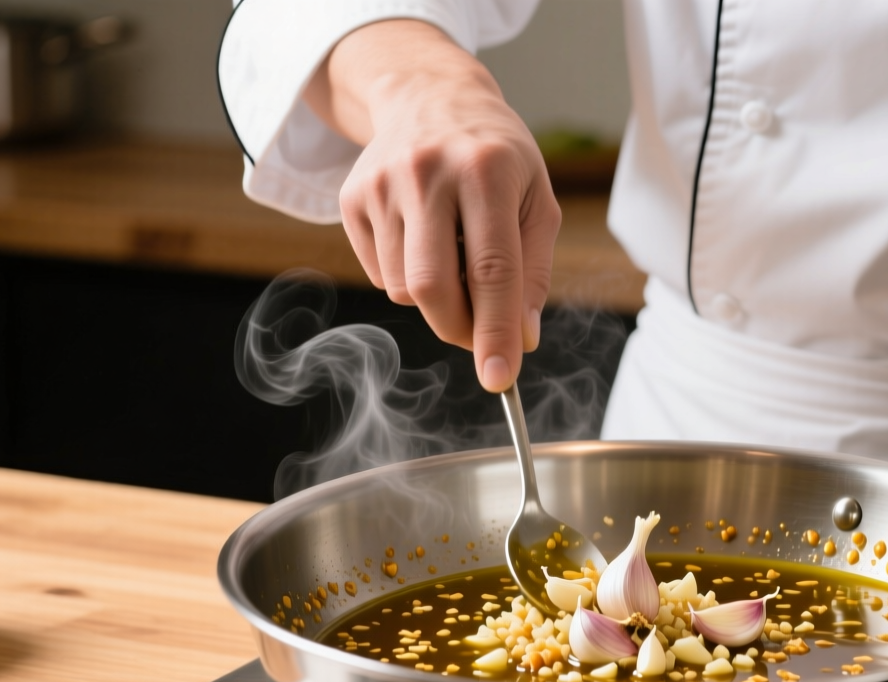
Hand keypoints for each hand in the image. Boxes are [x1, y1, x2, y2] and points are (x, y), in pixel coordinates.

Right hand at [304, 20, 559, 391]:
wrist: (429, 96)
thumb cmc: (497, 157)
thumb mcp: (536, 200)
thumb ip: (534, 272)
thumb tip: (524, 339)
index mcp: (487, 170)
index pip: (492, 269)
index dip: (496, 331)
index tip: (499, 378)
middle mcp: (429, 173)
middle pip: (434, 287)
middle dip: (460, 328)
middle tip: (481, 337)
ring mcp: (383, 184)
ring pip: (405, 288)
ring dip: (437, 300)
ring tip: (456, 257)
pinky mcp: (352, 198)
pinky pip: (381, 275)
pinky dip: (408, 279)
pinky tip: (425, 241)